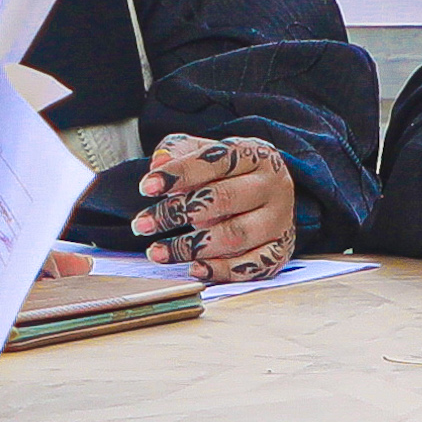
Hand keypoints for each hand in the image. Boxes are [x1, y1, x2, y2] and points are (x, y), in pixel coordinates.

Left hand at [130, 133, 297, 280]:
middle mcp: (273, 187)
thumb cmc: (231, 173)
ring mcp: (279, 220)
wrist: (272, 194)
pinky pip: (251, 265)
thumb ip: (180, 151)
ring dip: (191, 246)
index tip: (147, 187)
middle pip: (224, 199)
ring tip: (157, 252)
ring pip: (235, 235)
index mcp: (256, 156)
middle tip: (142, 225)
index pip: (216, 161)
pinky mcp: (279, 250)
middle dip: (177, 213)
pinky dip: (221, 269)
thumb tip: (160, 161)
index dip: (179, 174)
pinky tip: (194, 268)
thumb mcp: (207, 153)